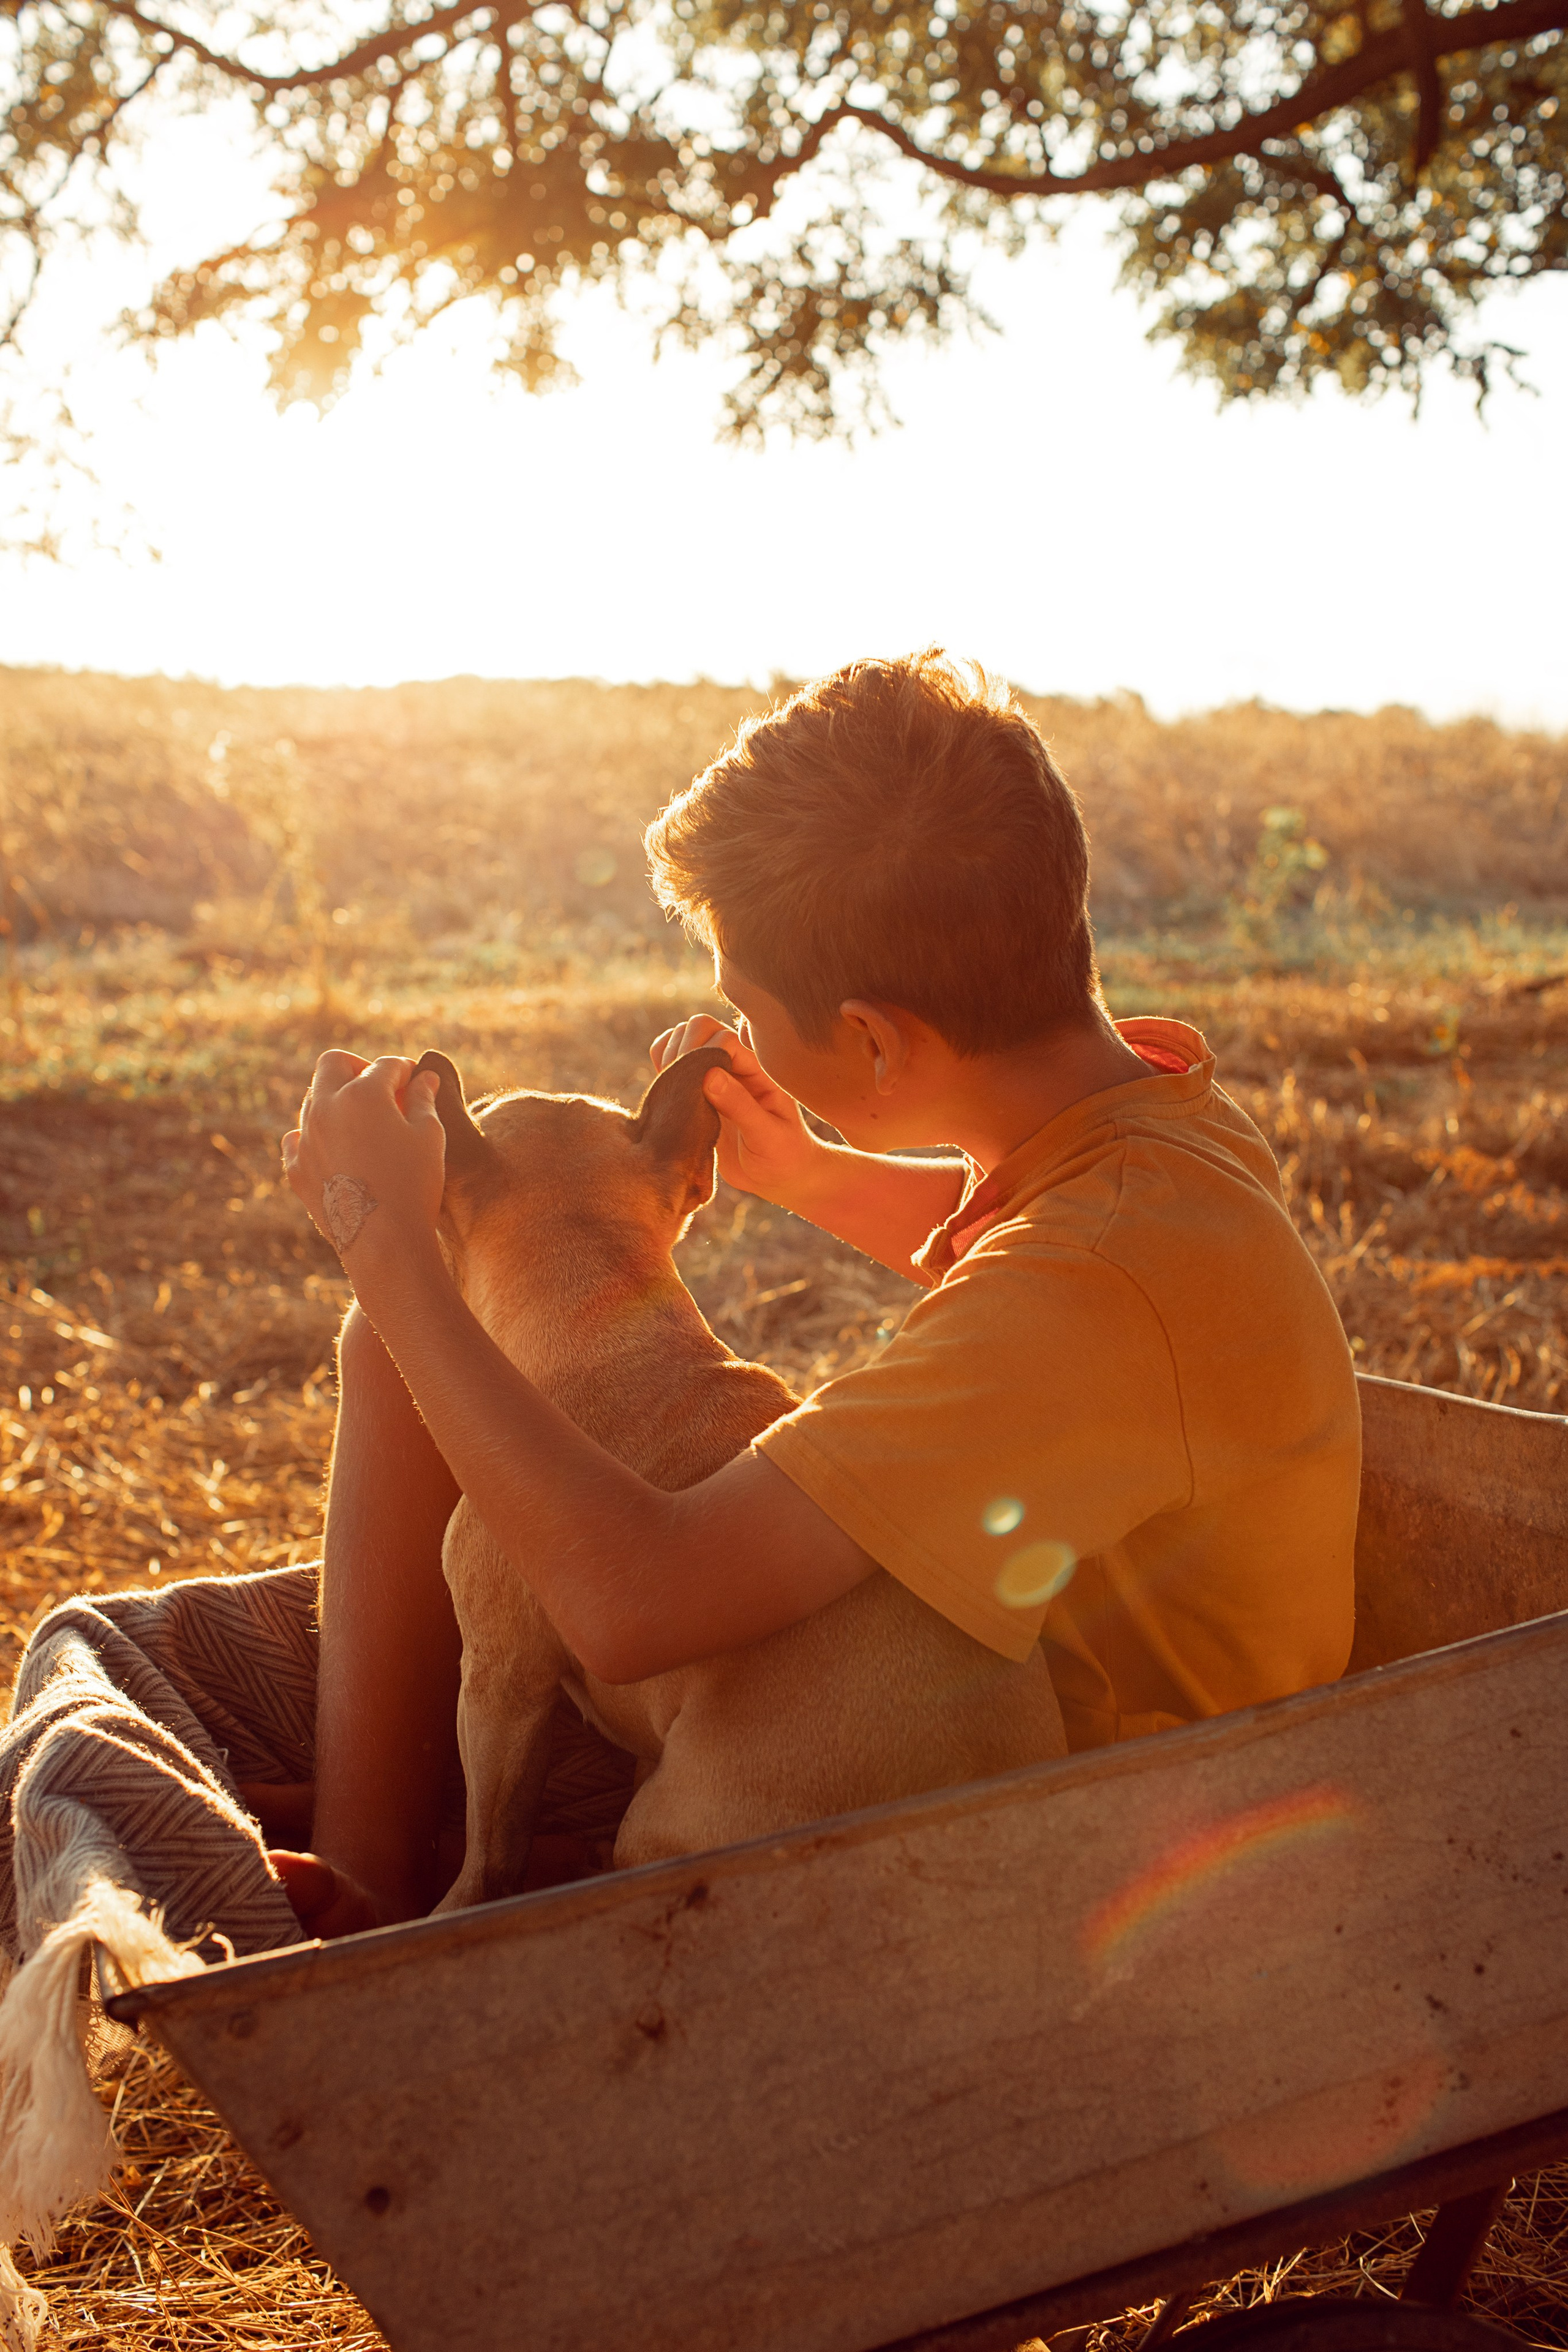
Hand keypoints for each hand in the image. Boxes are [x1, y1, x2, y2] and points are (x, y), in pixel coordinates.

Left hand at [282, 1051, 444, 1266]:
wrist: (384, 1242)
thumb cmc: (414, 1185)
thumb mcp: (429, 1136)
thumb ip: (423, 1099)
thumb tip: (424, 1078)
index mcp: (362, 1093)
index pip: (386, 1065)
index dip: (406, 1069)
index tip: (415, 1079)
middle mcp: (325, 1107)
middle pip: (334, 1063)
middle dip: (359, 1067)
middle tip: (381, 1086)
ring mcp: (305, 1137)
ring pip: (313, 1099)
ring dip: (337, 1100)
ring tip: (364, 1121)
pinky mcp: (296, 1167)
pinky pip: (296, 1137)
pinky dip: (314, 1134)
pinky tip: (336, 1146)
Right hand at [648, 1016, 831, 1209]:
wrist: (778, 1177)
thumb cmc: (783, 1158)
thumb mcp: (768, 1136)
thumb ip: (741, 1105)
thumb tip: (709, 1075)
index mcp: (759, 1069)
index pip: (724, 1038)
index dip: (704, 1054)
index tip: (698, 1086)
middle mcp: (735, 1064)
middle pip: (700, 1027)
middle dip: (683, 1049)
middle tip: (681, 1086)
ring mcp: (715, 1073)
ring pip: (681, 1039)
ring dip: (669, 1057)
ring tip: (674, 1091)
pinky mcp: (697, 1088)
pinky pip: (672, 1062)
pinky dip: (662, 1067)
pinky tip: (667, 1092)